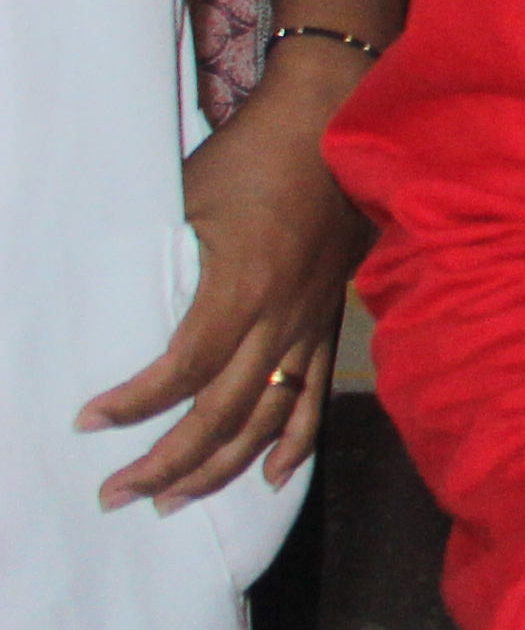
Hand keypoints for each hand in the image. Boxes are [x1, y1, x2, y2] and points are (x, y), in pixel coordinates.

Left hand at [79, 54, 375, 509]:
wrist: (331, 128)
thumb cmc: (250, 158)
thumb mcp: (186, 200)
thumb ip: (160, 258)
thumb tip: (113, 301)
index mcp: (243, 286)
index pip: (185, 368)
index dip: (135, 403)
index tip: (88, 422)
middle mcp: (281, 318)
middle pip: (224, 413)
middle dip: (166, 463)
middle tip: (116, 494)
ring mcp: (310, 325)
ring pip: (268, 418)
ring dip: (219, 468)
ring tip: (173, 501)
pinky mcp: (327, 322)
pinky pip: (314, 397)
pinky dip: (294, 443)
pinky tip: (267, 478)